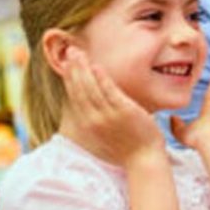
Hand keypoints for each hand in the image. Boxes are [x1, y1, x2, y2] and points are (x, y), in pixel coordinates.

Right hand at [61, 47, 163, 165]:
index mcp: (88, 124)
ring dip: (83, 69)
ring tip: (79, 53)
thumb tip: (92, 101)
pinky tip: (97, 67)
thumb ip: (97, 115)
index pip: (74, 96)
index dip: (69, 78)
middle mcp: (94, 120)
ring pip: (90, 89)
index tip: (66, 62)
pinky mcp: (123, 112)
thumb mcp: (106, 130)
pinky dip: (102, 79)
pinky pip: (109, 92)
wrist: (143, 160)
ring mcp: (108, 116)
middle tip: (70, 50)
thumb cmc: (127, 145)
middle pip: (78, 89)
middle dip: (73, 68)